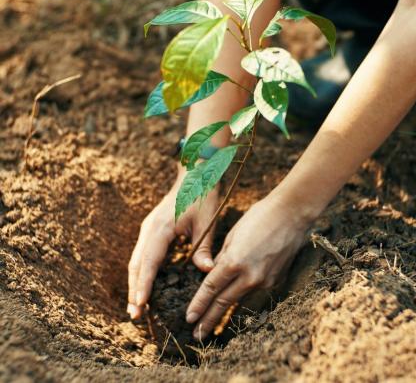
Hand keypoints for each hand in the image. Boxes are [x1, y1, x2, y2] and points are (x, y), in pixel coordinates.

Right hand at [127, 169, 218, 319]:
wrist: (195, 174)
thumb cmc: (202, 195)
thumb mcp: (207, 221)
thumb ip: (204, 247)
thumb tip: (207, 271)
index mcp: (161, 227)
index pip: (149, 261)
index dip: (144, 284)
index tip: (140, 305)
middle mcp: (149, 229)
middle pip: (136, 264)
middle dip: (134, 289)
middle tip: (134, 316)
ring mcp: (148, 229)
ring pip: (137, 260)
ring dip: (135, 283)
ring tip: (136, 307)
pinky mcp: (152, 230)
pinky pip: (143, 254)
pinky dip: (142, 272)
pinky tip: (145, 286)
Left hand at [185, 193, 308, 339]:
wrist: (292, 214)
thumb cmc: (260, 217)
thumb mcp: (234, 234)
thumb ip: (223, 257)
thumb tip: (215, 272)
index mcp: (235, 261)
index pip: (211, 288)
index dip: (199, 305)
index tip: (189, 318)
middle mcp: (250, 276)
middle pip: (224, 302)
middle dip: (208, 320)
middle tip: (196, 335)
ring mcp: (265, 280)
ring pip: (240, 299)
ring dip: (225, 313)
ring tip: (212, 326)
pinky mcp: (276, 280)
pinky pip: (255, 290)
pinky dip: (244, 296)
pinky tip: (236, 301)